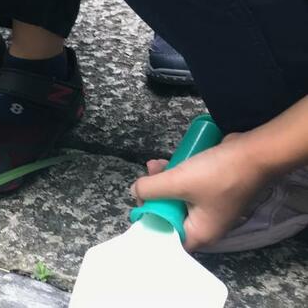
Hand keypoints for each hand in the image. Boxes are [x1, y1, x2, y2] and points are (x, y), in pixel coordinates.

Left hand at [131, 133, 268, 250]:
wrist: (253, 152)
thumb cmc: (218, 174)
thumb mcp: (178, 182)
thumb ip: (151, 189)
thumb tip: (135, 192)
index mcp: (201, 233)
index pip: (169, 238)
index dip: (151, 223)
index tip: (138, 206)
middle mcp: (205, 224)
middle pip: (169, 215)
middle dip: (154, 196)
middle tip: (143, 181)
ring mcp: (209, 205)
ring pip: (175, 197)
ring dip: (162, 181)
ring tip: (152, 166)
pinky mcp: (211, 188)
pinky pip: (186, 186)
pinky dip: (174, 175)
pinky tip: (162, 162)